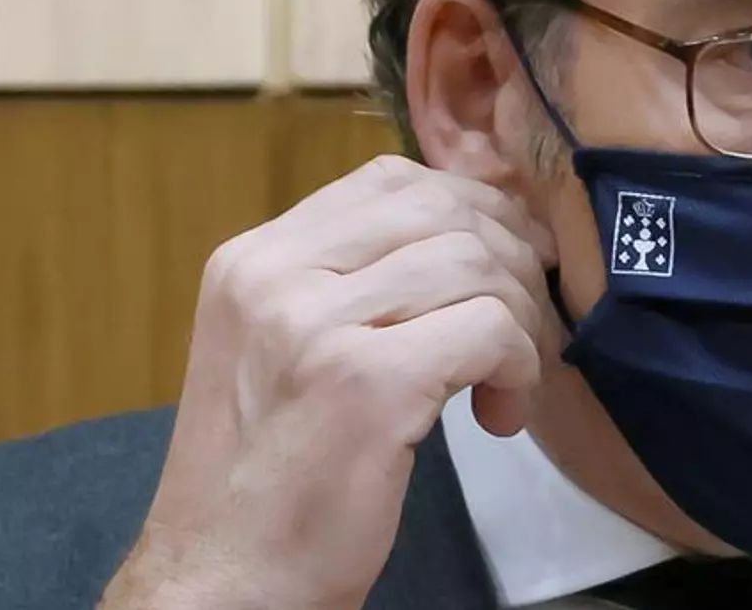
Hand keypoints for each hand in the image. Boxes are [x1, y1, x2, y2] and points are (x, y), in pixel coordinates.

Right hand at [99, 156, 549, 609]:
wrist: (227, 586)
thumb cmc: (276, 477)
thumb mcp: (289, 350)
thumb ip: (355, 282)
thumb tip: (475, 231)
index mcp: (252, 258)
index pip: (389, 181)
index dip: (471, 212)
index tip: (506, 266)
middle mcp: (273, 275)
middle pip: (442, 211)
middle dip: (510, 263)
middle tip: (525, 329)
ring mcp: (314, 324)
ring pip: (476, 264)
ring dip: (520, 324)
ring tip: (508, 386)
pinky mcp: (365, 382)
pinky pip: (489, 328)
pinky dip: (519, 367)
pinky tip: (499, 417)